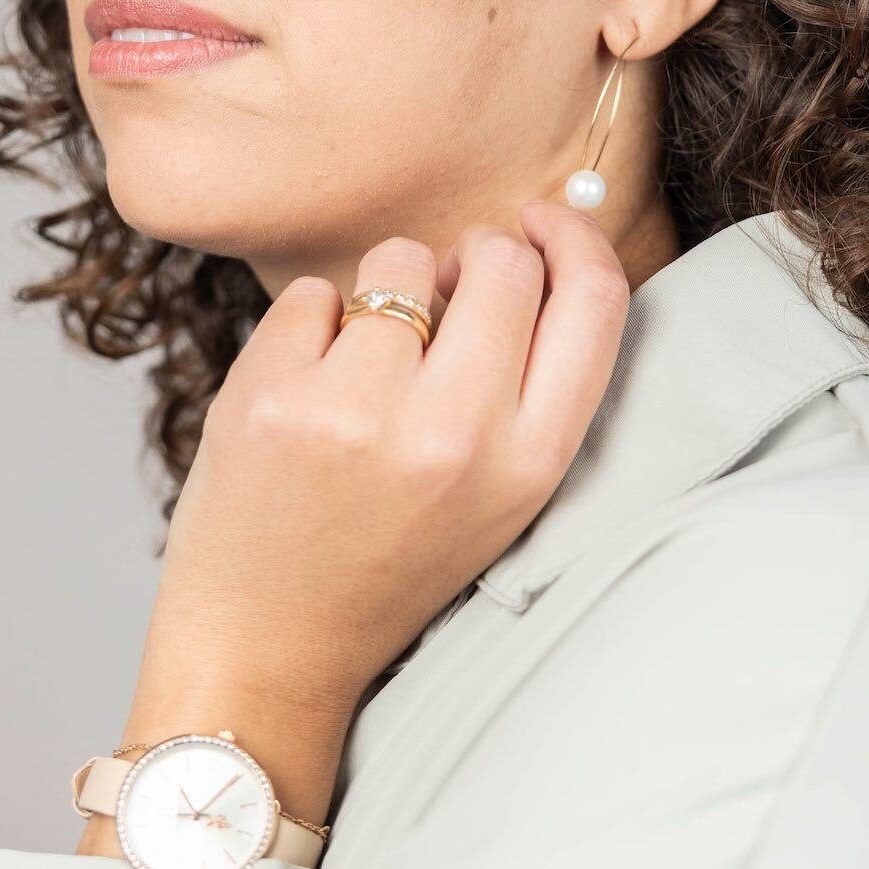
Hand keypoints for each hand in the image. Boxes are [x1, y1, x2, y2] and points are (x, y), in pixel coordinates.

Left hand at [133, 199, 631, 725]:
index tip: (541, 222)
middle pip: (502, 262)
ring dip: (384, 291)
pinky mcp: (273, 394)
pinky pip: (311, 293)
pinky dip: (307, 329)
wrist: (270, 646)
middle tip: (440, 302)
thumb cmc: (389, 557)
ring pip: (400, 260)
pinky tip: (303, 397)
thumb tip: (524, 241)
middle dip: (473, 258)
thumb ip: (530, 383)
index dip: (576, 238)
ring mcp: (360, 411)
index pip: (597, 301)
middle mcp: (456, 434)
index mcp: (531, 464)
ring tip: (362, 369)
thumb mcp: (501, 493)